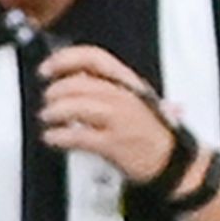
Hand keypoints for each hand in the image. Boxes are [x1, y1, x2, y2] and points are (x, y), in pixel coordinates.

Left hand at [35, 44, 188, 185]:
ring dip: (55, 111)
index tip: (47, 68)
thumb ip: (106, 86)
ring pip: (77, 107)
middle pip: (80, 83)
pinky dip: (60, 136)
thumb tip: (73, 75)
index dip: (65, 59)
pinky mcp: (114, 146)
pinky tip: (53, 137)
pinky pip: (79, 137)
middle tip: (47, 99)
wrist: (172, 163)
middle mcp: (125, 97)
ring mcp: (120, 121)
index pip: (94, 58)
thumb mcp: (135, 100)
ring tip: (48, 118)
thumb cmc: (150, 133)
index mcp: (128, 82)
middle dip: (56, 91)